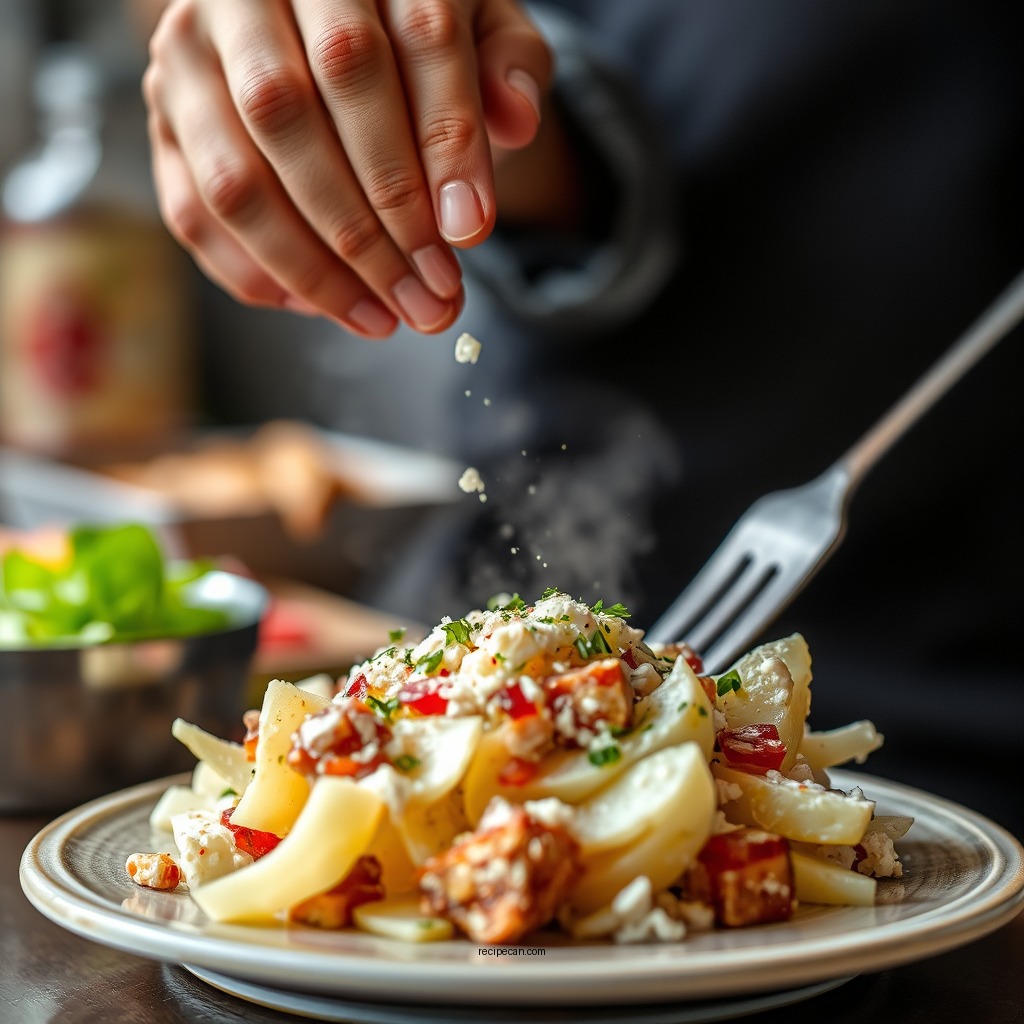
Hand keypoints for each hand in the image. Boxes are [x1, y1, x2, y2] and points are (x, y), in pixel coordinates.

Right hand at [142, 0, 550, 335]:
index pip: (409, 37)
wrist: (333, 20)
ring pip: (236, 176)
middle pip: (299, 111)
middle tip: (431, 298)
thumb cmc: (417, 35)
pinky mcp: (164, 114)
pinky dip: (255, 273)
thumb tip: (515, 121)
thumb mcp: (482, 29)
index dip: (444, 144)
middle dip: (374, 226)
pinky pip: (193, 210)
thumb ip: (508, 62)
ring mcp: (191, 52)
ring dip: (315, 268)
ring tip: (384, 317)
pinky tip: (319, 306)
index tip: (472, 232)